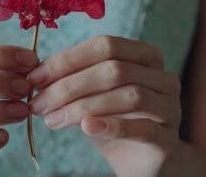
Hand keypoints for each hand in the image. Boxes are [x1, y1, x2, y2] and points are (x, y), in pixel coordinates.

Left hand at [28, 35, 180, 176]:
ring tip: (53, 120)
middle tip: (40, 103)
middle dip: (70, 85)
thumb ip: (73, 80)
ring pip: (129, 96)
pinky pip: (143, 128)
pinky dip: (112, 126)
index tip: (36, 77)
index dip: (68, 59)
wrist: (142, 160)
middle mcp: (162, 77)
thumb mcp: (92, 94)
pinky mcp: (168, 139)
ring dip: (83, 107)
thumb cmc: (113, 119)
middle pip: (115, 70)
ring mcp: (170, 107)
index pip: (105, 46)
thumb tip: (36, 75)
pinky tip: (86, 128)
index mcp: (145, 56)